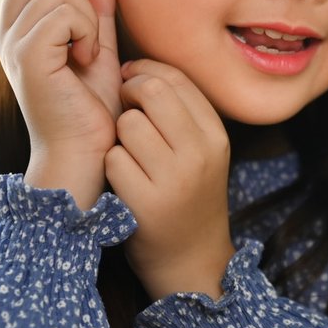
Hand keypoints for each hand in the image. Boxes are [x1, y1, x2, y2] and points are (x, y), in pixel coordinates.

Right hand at [0, 0, 121, 209]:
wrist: (84, 151)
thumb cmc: (91, 105)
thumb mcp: (97, 45)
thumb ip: (96, 8)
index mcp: (17, 27)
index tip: (92, 10)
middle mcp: (7, 32)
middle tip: (89, 29)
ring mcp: (13, 43)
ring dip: (88, 16)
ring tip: (89, 52)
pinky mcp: (28, 57)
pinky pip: (64, 14)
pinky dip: (87, 31)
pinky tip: (86, 60)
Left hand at [105, 60, 234, 299]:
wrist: (191, 259)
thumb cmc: (187, 196)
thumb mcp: (202, 153)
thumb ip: (180, 113)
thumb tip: (137, 69)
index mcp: (216, 136)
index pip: (176, 78)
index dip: (144, 70)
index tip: (129, 80)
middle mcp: (201, 154)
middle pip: (151, 91)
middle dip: (128, 93)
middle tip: (123, 109)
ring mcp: (175, 180)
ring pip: (128, 124)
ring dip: (118, 134)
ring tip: (127, 152)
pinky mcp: (147, 204)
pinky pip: (114, 159)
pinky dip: (111, 165)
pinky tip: (122, 179)